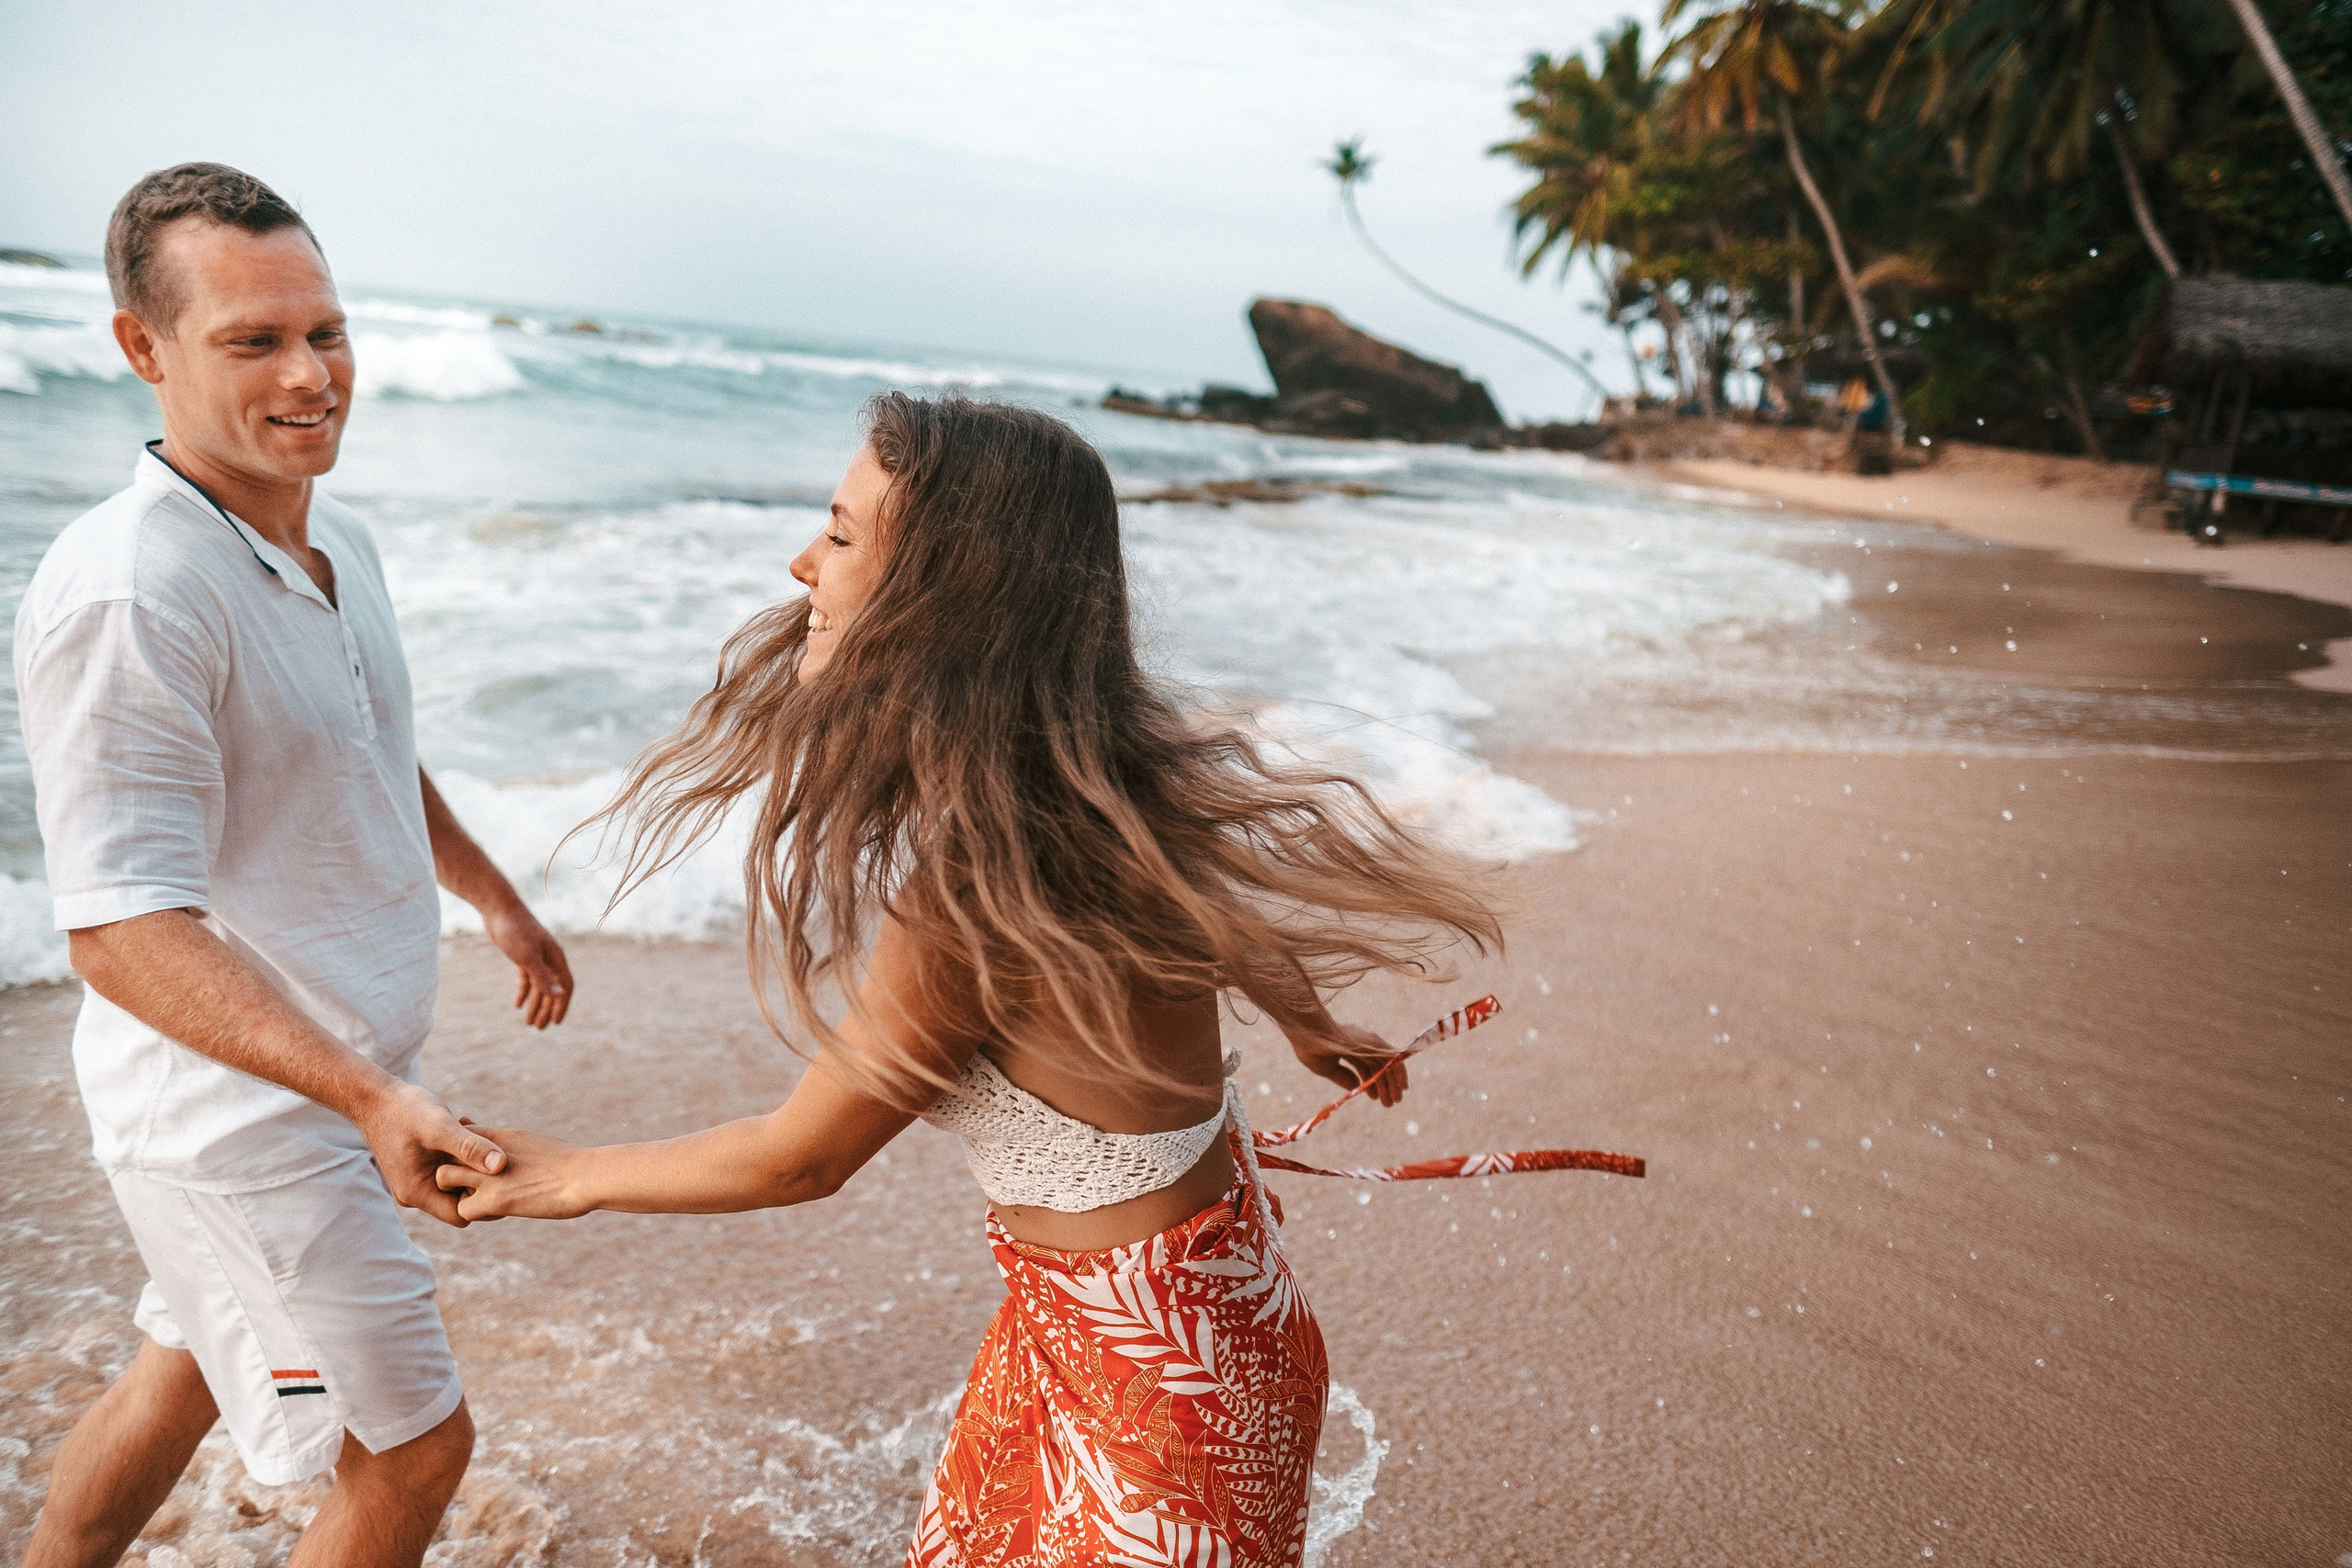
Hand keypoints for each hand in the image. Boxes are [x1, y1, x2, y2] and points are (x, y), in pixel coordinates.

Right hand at [357, 1082, 507, 1227]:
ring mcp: (417, 1181)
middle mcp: (415, 1194)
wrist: (375, 1097)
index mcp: (417, 1193)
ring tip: (478, 1135)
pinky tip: (466, 1128)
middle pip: (461, 1200)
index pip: (462, 1215)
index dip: (485, 1198)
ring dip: (471, 1162)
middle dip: (480, 1178)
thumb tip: (501, 1165)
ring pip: (457, 1182)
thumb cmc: (404, 1111)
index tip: (500, 1173)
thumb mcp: (439, 1127)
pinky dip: (461, 1153)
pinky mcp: (420, 1167)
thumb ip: (469, 1146)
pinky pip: (449, 1168)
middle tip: (492, 1149)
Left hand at [434, 1123, 594, 1220]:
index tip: (473, 1163)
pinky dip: (476, 1214)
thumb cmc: (570, 1163)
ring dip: (458, 1191)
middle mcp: (488, 1151)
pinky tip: (500, 1212)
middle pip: (445, 1152)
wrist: (587, 1176)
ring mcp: (489, 1176)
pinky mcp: (495, 1200)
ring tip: (483, 1199)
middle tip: (471, 1184)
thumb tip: (513, 1149)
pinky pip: (463, 1211)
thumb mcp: (536, 1143)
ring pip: (444, 1179)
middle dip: (452, 1168)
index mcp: (502, 1135)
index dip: (462, 1150)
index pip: (462, 1132)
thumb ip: (513, 1145)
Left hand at [484, 901, 572, 1028]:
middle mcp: (549, 959)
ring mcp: (536, 957)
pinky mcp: (522, 955)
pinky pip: (527, 978)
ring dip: (535, 1004)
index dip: (562, 1005)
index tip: (556, 1023)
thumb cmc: (515, 931)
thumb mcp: (527, 957)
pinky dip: (524, 992)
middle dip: (546, 1010)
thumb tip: (559, 996)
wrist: (499, 909)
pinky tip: (517, 1004)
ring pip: (539, 986)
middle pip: (552, 989)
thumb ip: (543, 977)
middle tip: (538, 1028)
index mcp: (556, 958)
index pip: (565, 986)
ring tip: (528, 1022)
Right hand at [1292, 1024, 1409, 1106]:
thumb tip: (1357, 1087)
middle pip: (1376, 1065)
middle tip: (1388, 1103)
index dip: (1368, 1081)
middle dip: (1383, 1085)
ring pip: (1386, 1063)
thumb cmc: (1312, 1049)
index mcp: (1345, 1046)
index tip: (1373, 1097)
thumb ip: (1343, 1077)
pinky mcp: (1375, 1042)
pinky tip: (1402, 1087)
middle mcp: (1359, 1042)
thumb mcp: (1327, 1069)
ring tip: (1395, 1101)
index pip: (1363, 1065)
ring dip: (1392, 1082)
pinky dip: (1399, 1071)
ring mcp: (1367, 1041)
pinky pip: (1393, 1058)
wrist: (1310, 1035)